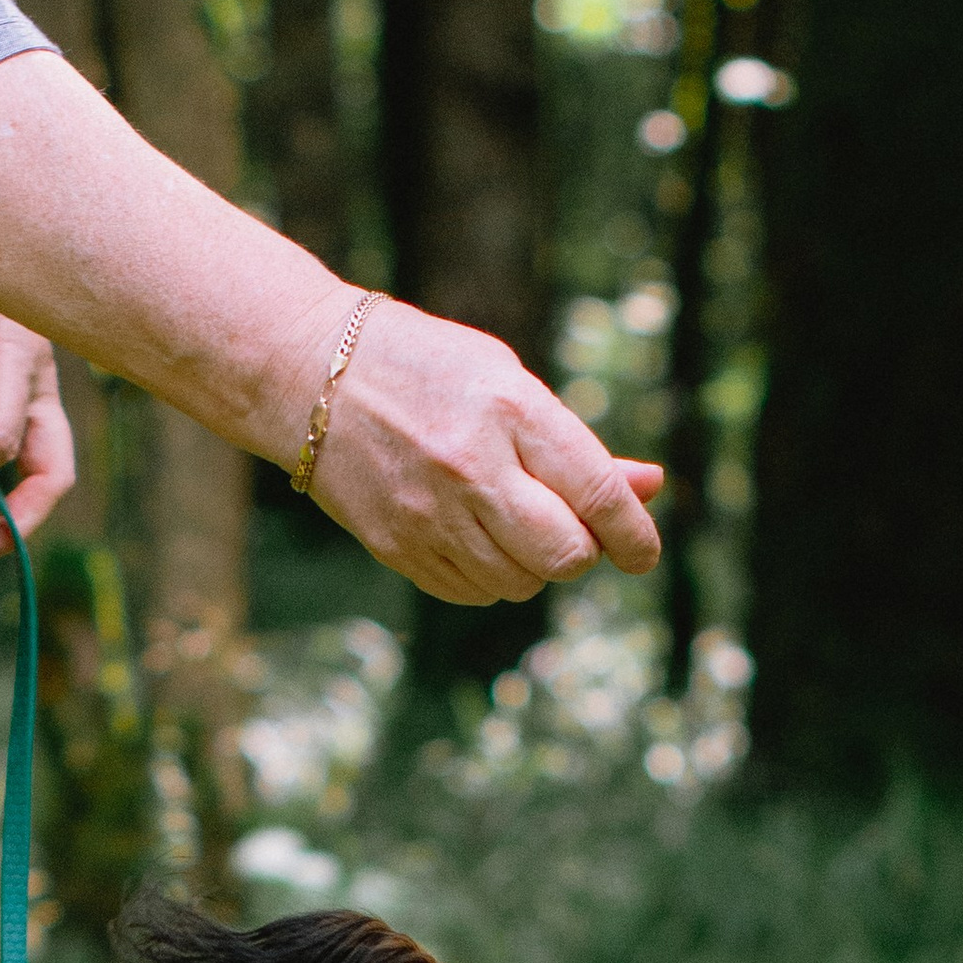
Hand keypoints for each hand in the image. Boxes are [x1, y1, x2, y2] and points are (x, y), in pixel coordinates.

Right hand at [289, 296, 663, 604]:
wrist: (311, 373)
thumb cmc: (428, 370)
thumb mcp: (509, 384)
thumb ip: (577, 446)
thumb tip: (651, 488)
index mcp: (510, 410)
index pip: (597, 495)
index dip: (634, 535)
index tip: (641, 552)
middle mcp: (471, 466)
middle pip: (565, 555)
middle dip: (582, 553)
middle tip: (571, 531)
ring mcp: (429, 513)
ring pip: (520, 583)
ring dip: (533, 565)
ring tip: (510, 521)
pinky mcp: (396, 547)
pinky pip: (472, 592)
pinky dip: (490, 576)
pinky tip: (473, 536)